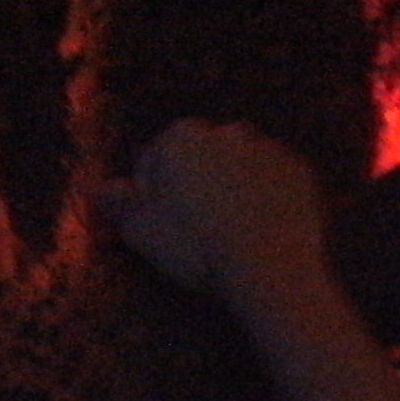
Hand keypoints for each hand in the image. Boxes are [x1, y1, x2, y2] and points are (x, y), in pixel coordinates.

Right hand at [110, 120, 330, 304]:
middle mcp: (226, 132)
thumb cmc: (199, 249)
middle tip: (199, 233)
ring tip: (232, 235)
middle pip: (200, 161)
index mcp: (180, 136)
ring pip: (239, 169)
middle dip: (195, 187)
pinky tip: (262, 233)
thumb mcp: (141, 231)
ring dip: (233, 191)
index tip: (163, 228)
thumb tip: (98, 188)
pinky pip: (275, 186)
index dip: (153, 197)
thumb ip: (116, 203)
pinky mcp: (301, 175)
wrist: (272, 268)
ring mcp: (268, 150)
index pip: (155, 161)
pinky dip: (268, 202)